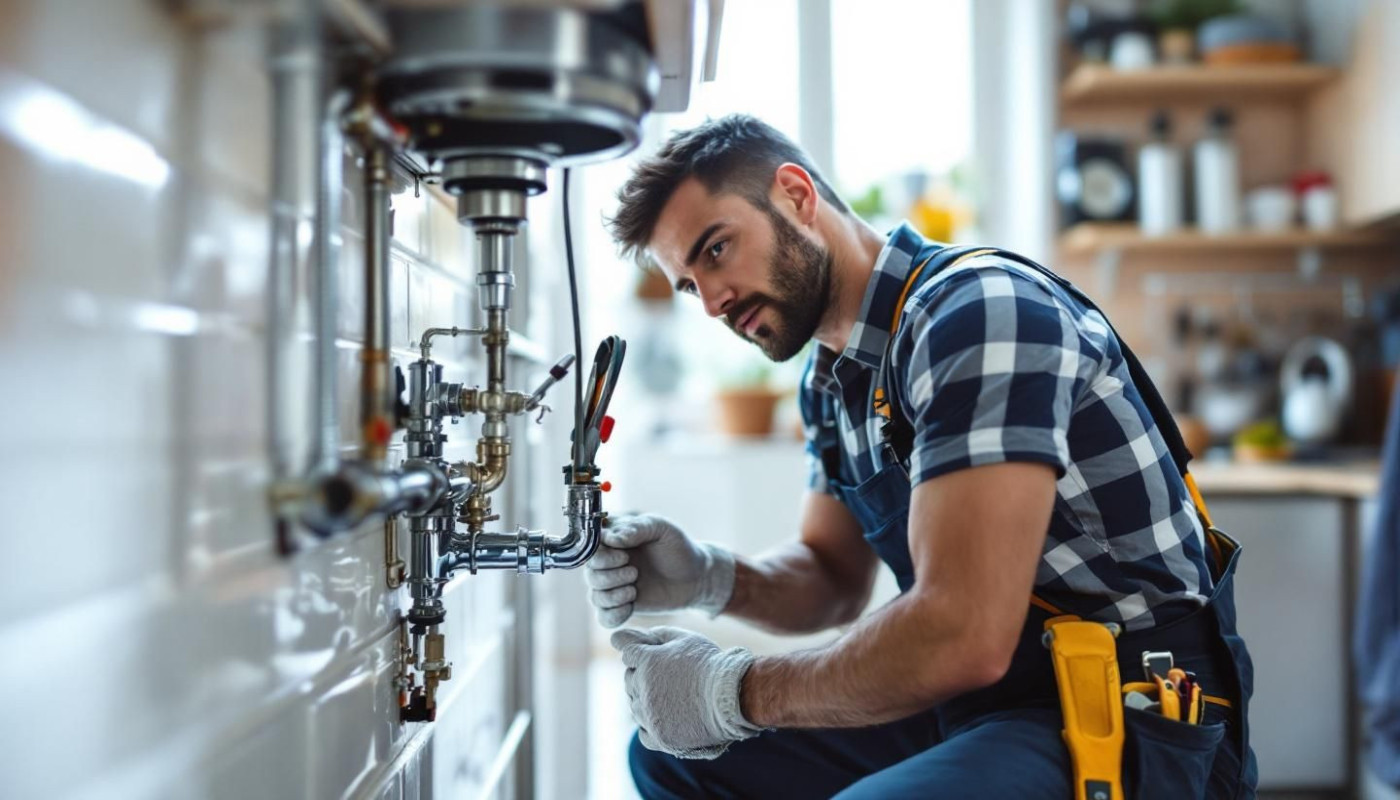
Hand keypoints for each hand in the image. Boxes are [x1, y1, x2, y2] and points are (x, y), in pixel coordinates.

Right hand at [586, 514, 734, 627]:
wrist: (696, 577)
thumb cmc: (679, 548)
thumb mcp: (663, 528)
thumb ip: (637, 527)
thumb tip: (610, 538)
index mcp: (614, 540)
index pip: (590, 548)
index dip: (602, 555)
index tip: (625, 556)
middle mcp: (609, 563)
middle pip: (590, 574)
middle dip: (610, 576)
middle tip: (635, 572)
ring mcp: (614, 586)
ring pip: (595, 596)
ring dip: (612, 596)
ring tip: (634, 590)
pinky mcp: (622, 606)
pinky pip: (603, 617)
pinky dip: (613, 615)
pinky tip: (631, 607)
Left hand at [612, 626, 761, 758]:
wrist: (734, 698)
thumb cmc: (710, 664)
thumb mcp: (685, 639)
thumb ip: (652, 634)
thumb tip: (621, 637)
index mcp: (646, 661)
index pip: (628, 653)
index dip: (645, 654)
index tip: (662, 660)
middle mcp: (642, 688)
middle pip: (629, 679)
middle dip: (644, 676)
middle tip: (672, 678)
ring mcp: (649, 715)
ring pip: (634, 705)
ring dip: (648, 700)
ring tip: (675, 697)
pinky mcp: (659, 737)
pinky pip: (643, 731)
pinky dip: (652, 724)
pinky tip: (669, 716)